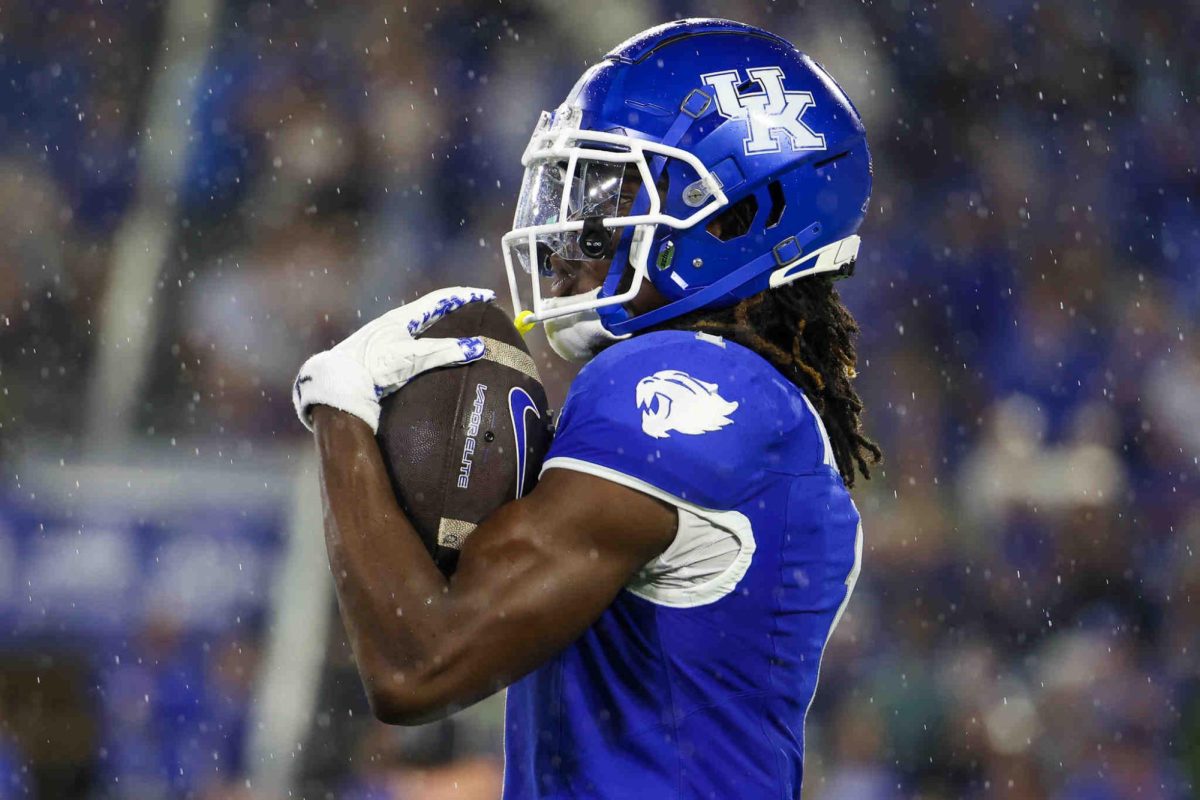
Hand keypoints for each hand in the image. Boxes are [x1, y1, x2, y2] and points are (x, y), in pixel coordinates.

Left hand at [293, 286, 494, 431]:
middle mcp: (396, 326)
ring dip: (443, 327)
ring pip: (423, 329)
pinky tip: (435, 358)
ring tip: (462, 333)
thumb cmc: (373, 367)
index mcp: (403, 318)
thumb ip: (445, 352)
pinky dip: (432, 346)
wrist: (338, 385)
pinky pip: (416, 345)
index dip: (466, 296)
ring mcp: (389, 342)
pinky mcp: (384, 359)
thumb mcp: (412, 357)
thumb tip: (479, 346)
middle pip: (432, 312)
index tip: (487, 296)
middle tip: (478, 312)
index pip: (441, 299)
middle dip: (456, 310)